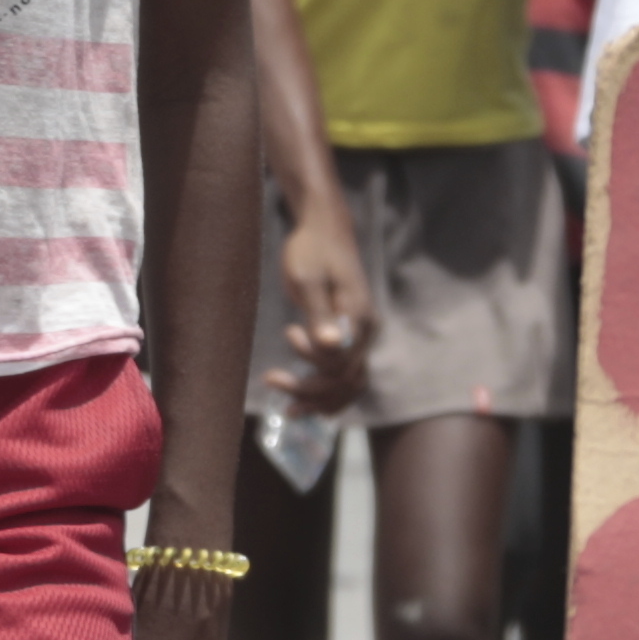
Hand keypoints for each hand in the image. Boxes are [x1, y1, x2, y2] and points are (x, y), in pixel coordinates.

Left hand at [271, 202, 372, 415]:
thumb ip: (319, 314)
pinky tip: (309, 404)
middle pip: (345, 379)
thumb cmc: (311, 250)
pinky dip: (330, 393)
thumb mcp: (307, 280)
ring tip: (290, 411)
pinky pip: (347, 375)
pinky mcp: (350, 335)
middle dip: (309, 390)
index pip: (340, 362)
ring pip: (349, 383)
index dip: (311, 363)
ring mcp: (361, 335)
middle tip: (272, 381)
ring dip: (320, 399)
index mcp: (358, 318)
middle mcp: (366, 331)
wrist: (324, 229)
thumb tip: (330, 346)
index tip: (287, 333)